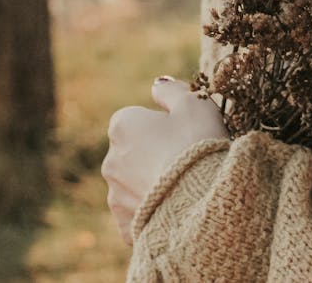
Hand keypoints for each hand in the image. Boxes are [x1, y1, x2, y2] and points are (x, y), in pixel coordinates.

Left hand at [102, 76, 228, 243]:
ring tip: (182, 186)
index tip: (183, 133)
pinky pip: (138, 213)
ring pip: (135, 183)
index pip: (137, 118)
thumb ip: (171, 90)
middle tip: (185, 158)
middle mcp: (110, 160)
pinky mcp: (124, 226)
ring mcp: (115, 196)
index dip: (163, 124)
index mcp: (122, 125)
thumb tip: (157, 85)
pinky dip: (152, 211)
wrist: (201, 201)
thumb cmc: (197, 143)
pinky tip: (173, 208)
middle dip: (154, 154)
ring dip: (152, 183)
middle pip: (135, 151)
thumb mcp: (193, 102)